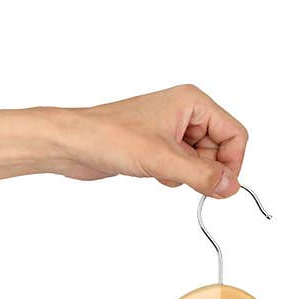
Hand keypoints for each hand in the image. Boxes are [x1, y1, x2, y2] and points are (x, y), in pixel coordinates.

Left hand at [56, 85, 247, 197]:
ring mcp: (171, 130)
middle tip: (185, 179)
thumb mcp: (162, 159)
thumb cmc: (109, 136)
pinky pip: (183, 167)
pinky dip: (174, 176)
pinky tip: (154, 173)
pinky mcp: (159, 146)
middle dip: (206, 170)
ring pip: (201, 161)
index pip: (234, 134)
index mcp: (192, 102)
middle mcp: (185, 113)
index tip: (221, 186)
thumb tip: (230, 187)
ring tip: (162, 171)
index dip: (232, 163)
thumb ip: (201, 175)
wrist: (73, 144)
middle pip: (220, 149)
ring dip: (187, 175)